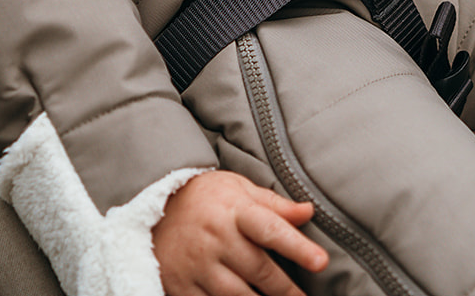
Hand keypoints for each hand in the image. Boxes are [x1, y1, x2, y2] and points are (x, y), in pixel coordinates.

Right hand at [153, 171, 327, 295]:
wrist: (153, 206)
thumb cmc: (207, 197)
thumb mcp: (240, 190)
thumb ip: (275, 205)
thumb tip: (309, 211)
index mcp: (234, 210)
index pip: (270, 229)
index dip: (298, 246)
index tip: (321, 262)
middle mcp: (215, 238)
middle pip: (259, 270)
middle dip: (287, 290)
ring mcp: (197, 265)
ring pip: (237, 295)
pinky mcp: (181, 286)